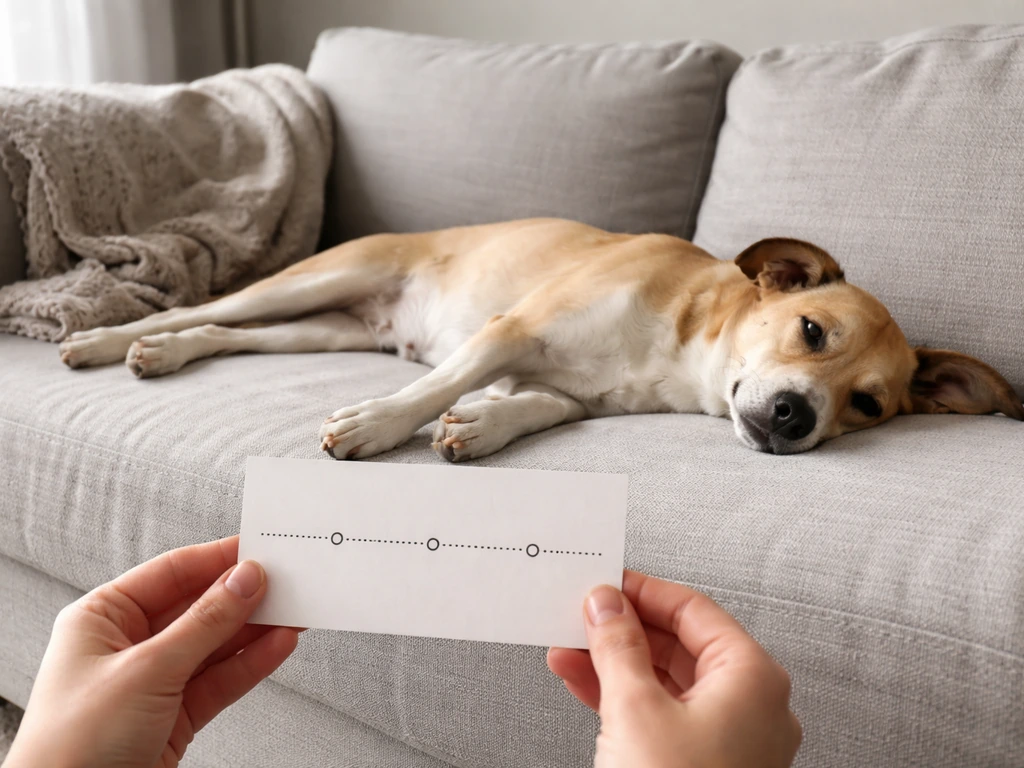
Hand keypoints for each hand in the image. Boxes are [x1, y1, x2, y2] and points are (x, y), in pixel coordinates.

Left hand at [6, 536, 298, 767]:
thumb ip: (204, 623)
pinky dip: (251, 664)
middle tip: (286, 583)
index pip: (172, 573)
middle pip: (199, 607)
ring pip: (216, 644)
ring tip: (294, 612)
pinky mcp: (175, 716)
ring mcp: (153, 682)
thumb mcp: (145, 671)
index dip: (218, 560)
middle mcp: (127, 646)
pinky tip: (278, 646)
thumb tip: (244, 581)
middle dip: (243, 597)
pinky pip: (221, 679)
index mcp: (102, 618)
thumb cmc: (70, 748)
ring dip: (256, 630)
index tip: (260, 552)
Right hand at [548, 571, 800, 767]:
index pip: (693, 608)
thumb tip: (608, 606)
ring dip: (614, 663)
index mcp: (753, 677)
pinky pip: (662, 714)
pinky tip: (584, 684)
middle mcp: (751, 705)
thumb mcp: (635, 707)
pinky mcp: (705, 766)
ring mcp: (732, 739)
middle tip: (582, 616)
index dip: (642, 591)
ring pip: (666, 681)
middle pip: (680, 644)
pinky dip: (622, 696)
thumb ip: (618, 645)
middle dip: (622, 629)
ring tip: (570, 649)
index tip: (606, 585)